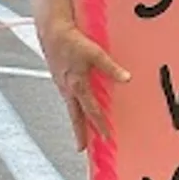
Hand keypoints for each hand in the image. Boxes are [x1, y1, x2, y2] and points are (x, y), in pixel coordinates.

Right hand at [42, 21, 129, 149]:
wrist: (51, 31)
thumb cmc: (72, 41)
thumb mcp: (96, 53)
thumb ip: (111, 68)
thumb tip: (127, 79)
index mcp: (77, 86)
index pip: (91, 111)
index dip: (100, 125)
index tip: (106, 139)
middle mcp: (67, 89)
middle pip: (75, 116)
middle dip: (79, 132)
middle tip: (81, 148)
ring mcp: (61, 84)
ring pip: (70, 107)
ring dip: (76, 119)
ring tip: (81, 129)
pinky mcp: (58, 78)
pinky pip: (67, 97)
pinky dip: (73, 105)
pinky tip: (77, 103)